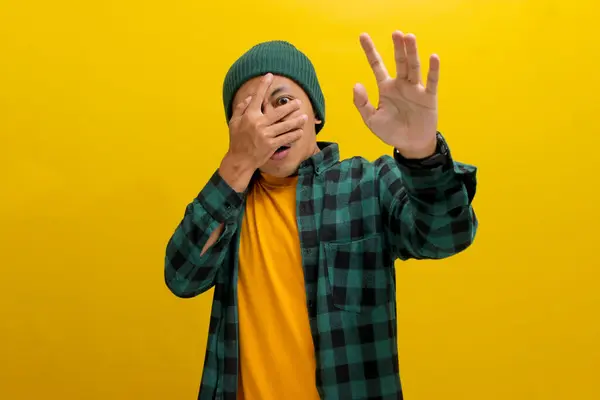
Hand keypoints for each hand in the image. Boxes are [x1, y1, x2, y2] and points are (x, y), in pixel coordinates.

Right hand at [219, 73, 306, 190]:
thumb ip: (241, 108)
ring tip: (305, 117)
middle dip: (290, 106)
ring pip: (285, 126)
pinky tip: (300, 132)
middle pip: (278, 112)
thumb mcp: (234, 122)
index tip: (269, 75)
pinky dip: (294, 135)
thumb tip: (251, 97)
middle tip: (299, 102)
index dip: (263, 85)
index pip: (258, 97)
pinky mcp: (271, 145)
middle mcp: (259, 124)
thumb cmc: (237, 140)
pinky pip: (286, 138)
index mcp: (249, 116)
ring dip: (297, 121)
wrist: (240, 159)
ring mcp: (266, 135)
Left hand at [354, 31, 438, 158]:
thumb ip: (362, 103)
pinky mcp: (428, 97)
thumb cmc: (391, 131)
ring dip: (412, 53)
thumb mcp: (371, 120)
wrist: (410, 145)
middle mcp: (401, 84)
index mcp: (386, 88)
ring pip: (413, 67)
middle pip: (399, 62)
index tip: (363, 36)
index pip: (377, 65)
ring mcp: (415, 89)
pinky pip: (431, 82)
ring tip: (409, 37)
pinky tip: (433, 57)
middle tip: (396, 33)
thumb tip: (356, 84)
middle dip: (397, 48)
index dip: (370, 51)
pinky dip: (433, 70)